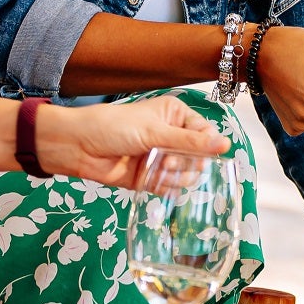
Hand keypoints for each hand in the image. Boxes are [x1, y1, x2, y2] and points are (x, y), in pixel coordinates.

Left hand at [36, 95, 229, 186]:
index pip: (206, 133)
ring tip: (155, 167)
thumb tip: (225, 144)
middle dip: (186, 162)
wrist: (79, 147)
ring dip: (175, 175)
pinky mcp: (151, 177)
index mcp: (176, 116)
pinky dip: (163, 186)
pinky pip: (171, 187)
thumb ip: (189, 142)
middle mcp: (172, 136)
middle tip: (167, 158)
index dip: (205, 146)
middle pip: (200, 158)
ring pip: (188, 175)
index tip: (198, 153)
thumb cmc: (113, 127)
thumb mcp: (153, 131)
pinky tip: (149, 178)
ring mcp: (162, 158)